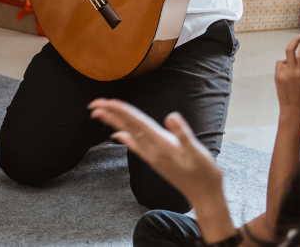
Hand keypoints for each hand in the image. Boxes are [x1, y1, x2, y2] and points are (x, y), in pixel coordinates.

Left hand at [89, 98, 223, 207]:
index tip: (107, 101)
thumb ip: (183, 135)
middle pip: (129, 127)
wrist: (205, 198)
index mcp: (163, 146)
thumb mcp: (198, 154)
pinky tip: (118, 133)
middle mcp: (154, 151)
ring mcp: (153, 157)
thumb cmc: (206, 175)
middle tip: (93, 103)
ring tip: (99, 113)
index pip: (138, 123)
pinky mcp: (156, 161)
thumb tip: (171, 116)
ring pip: (130, 134)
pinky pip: (136, 147)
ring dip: (114, 122)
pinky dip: (126, 138)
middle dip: (111, 114)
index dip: (123, 111)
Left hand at [274, 34, 299, 117]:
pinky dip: (284, 63)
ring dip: (290, 56)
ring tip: (296, 62)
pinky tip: (289, 68)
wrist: (293, 111)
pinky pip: (280, 64)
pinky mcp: (277, 77)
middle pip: (290, 50)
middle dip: (295, 40)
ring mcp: (283, 74)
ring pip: (285, 58)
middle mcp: (292, 73)